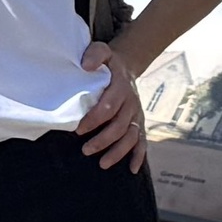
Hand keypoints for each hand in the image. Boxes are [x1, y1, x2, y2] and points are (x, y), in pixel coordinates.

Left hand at [73, 43, 147, 171]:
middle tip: (85, 150)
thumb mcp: (102, 51)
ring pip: (131, 137)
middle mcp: (131, 102)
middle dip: (103, 140)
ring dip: (118, 152)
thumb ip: (94, 54)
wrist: (125, 67)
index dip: (95, 119)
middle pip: (120, 126)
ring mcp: (136, 114)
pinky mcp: (139, 123)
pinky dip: (139, 156)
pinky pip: (142, 141)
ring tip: (102, 163)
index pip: (109, 106)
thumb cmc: (108, 64)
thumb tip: (85, 65)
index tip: (79, 129)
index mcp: (121, 86)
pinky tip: (132, 169)